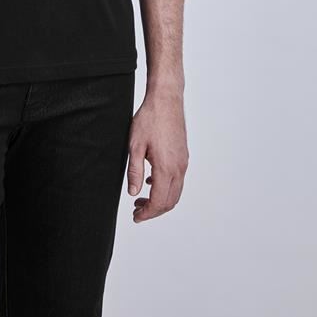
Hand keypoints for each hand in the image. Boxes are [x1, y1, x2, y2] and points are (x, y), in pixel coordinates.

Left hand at [126, 91, 188, 222]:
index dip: (147, 213)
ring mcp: (183, 162)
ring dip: (161, 200)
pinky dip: (166, 188)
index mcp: (166, 167)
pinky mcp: (183, 156)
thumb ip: (134, 171)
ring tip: (142, 199)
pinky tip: (152, 182)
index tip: (136, 216)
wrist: (166, 99)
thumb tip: (133, 193)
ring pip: (176, 192)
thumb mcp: (134, 145)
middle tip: (137, 211)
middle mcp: (178, 168)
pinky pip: (178, 180)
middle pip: (170, 202)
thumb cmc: (149, 118)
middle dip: (154, 211)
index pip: (159, 202)